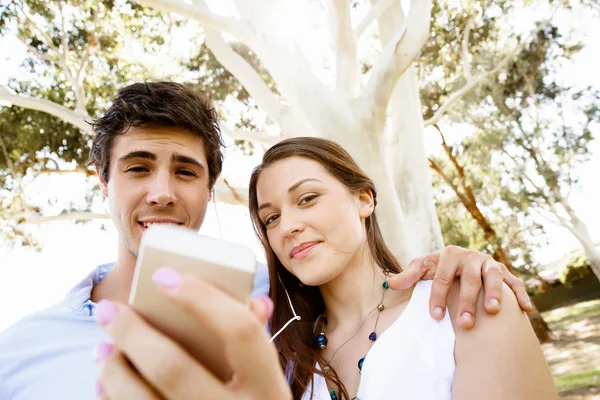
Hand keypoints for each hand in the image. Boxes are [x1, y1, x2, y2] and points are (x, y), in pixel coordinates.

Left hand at [93, 268, 290, 399]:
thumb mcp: (266, 382)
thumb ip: (255, 341)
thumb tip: (254, 300)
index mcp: (268, 388)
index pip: (240, 331)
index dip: (201, 298)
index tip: (163, 276)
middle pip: (174, 368)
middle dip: (131, 333)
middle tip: (106, 309)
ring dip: (113, 369)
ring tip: (103, 347)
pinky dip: (111, 398)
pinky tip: (104, 382)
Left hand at [388, 245, 531, 328]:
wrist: (461, 259)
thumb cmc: (440, 267)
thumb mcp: (424, 267)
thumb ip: (410, 275)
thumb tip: (391, 283)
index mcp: (450, 255)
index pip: (442, 277)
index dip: (438, 296)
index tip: (435, 317)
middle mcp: (472, 257)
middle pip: (470, 279)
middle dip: (467, 301)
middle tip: (464, 324)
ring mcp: (490, 263)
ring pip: (493, 277)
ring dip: (495, 293)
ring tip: (493, 311)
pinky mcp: (505, 272)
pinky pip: (515, 282)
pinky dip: (520, 295)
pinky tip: (526, 310)